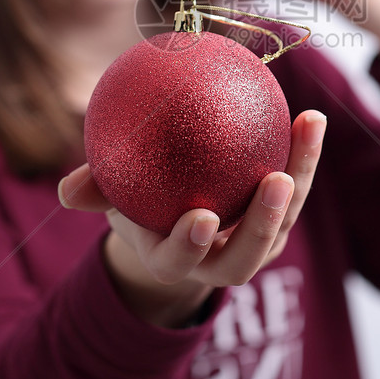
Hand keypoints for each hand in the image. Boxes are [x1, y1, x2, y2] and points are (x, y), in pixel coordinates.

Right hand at [58, 109, 326, 327]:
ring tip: (308, 128)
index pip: (181, 261)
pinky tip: (311, 116)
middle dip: (263, 225)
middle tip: (275, 182)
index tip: (201, 217)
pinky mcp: (279, 222)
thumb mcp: (113, 195)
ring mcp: (254, 245)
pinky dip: (305, 155)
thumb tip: (68, 189)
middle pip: (245, 257)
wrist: (173, 218)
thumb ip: (95, 189)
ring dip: (301, 176)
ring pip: (283, 220)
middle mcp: (218, 262)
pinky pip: (297, 187)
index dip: (191, 245)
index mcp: (173, 260)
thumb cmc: (136, 201)